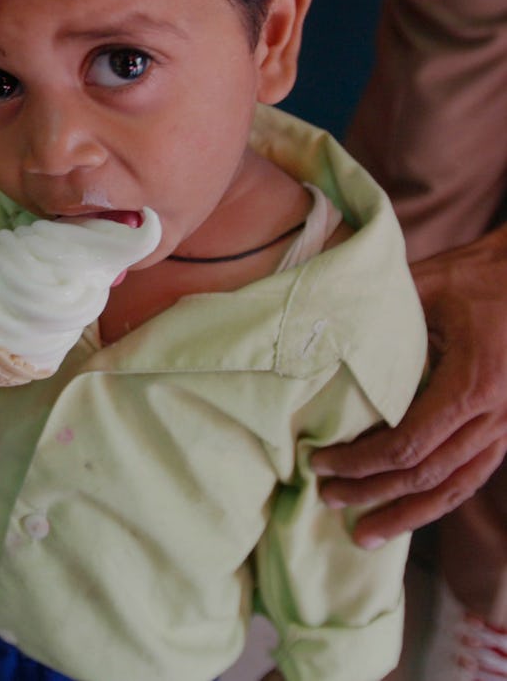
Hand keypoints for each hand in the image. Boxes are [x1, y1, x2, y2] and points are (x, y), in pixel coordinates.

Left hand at [311, 226, 506, 545]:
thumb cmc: (478, 277)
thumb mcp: (428, 286)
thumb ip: (383, 314)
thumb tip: (325, 328)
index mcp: (473, 385)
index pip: (408, 444)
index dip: (362, 462)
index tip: (321, 463)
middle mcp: (494, 417)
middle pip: (426, 475)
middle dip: (372, 492)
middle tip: (328, 500)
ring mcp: (504, 428)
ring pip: (453, 489)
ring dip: (406, 514)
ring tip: (364, 535)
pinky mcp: (504, 430)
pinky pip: (471, 478)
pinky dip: (438, 501)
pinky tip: (410, 515)